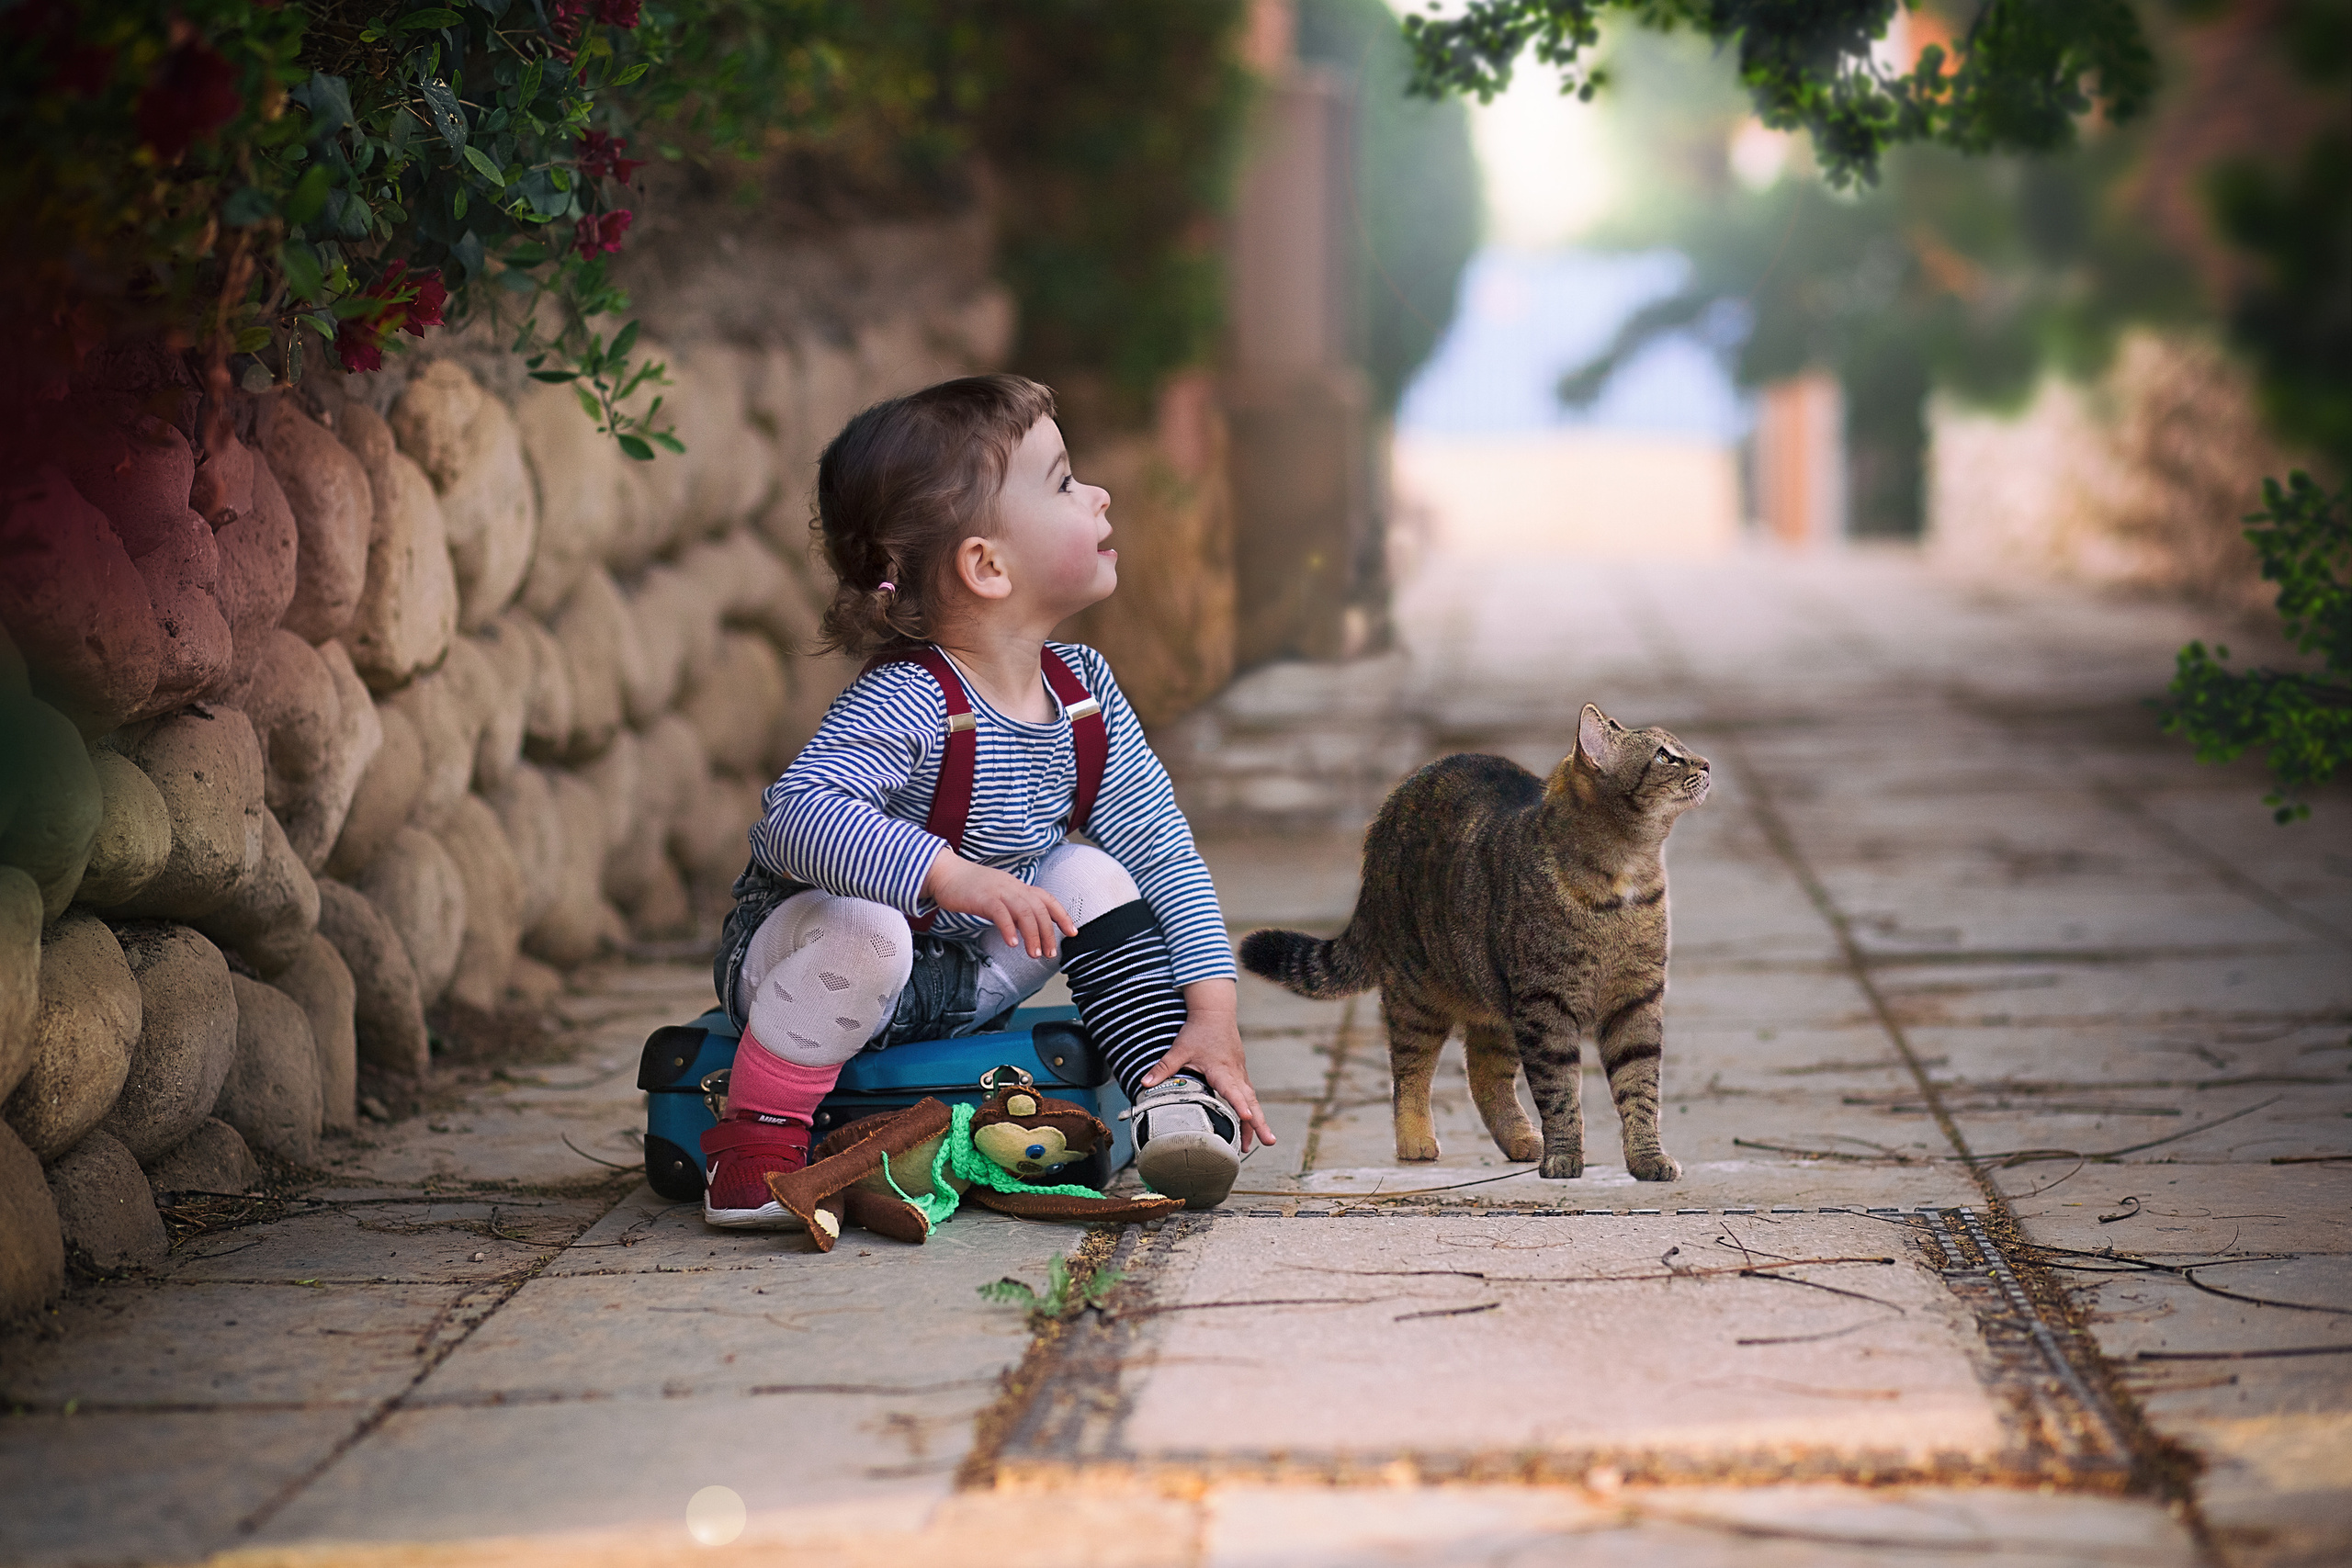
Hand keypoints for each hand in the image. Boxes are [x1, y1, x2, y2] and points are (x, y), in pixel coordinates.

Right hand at [920, 847, 1076, 958]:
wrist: (945, 873)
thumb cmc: (970, 888)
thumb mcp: (998, 894)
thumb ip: (1013, 907)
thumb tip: (1027, 926)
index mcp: (1018, 887)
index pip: (1047, 899)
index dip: (1062, 915)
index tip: (1073, 932)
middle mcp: (1013, 887)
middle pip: (1039, 909)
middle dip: (1048, 933)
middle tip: (1050, 954)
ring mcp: (999, 891)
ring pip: (1025, 912)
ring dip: (1033, 935)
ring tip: (1034, 954)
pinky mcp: (983, 897)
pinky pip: (1001, 913)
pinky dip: (1009, 929)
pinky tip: (1013, 944)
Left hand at [1141, 980, 1276, 1152]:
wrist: (1215, 1012)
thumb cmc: (1198, 1030)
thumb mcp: (1179, 1049)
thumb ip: (1163, 1067)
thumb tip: (1144, 1083)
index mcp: (1221, 1069)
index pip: (1232, 1091)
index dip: (1239, 1105)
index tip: (1247, 1118)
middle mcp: (1235, 1073)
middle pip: (1251, 1101)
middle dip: (1260, 1122)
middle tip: (1270, 1142)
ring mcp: (1240, 1073)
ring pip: (1252, 1099)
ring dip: (1258, 1120)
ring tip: (1264, 1142)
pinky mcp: (1240, 1073)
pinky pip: (1249, 1094)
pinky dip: (1252, 1109)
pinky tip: (1251, 1124)